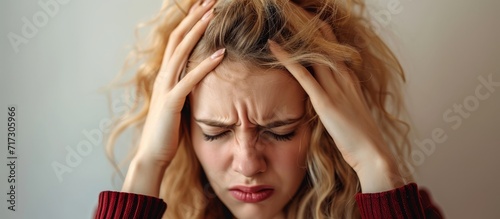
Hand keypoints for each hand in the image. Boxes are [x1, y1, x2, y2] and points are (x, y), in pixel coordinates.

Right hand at [122, 0, 224, 196]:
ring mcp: (165, 87)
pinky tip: (221, 54)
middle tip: (210, 0)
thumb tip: (199, 76)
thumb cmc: (167, 130)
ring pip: (181, 52)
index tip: (204, 7)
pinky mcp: (171, 102)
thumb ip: (185, 86)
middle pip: (178, 38)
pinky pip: (190, 79)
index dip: (190, 22)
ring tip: (214, 14)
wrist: (153, 154)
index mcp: (165, 75)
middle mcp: (163, 76)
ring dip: (198, 31)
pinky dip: (206, 65)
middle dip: (194, 17)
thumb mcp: (177, 102)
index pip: (178, 41)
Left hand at [268, 27, 403, 191]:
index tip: (304, 20)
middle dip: (307, 25)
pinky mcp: (324, 100)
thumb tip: (321, 93)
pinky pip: (302, 74)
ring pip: (313, 53)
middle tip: (291, 11)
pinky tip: (274, 47)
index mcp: (349, 77)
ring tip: (278, 21)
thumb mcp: (349, 108)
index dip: (318, 31)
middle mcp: (344, 76)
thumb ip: (337, 95)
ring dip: (294, 37)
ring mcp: (335, 87)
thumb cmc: (359, 135)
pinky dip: (287, 59)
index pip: (333, 46)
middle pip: (323, 42)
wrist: (371, 152)